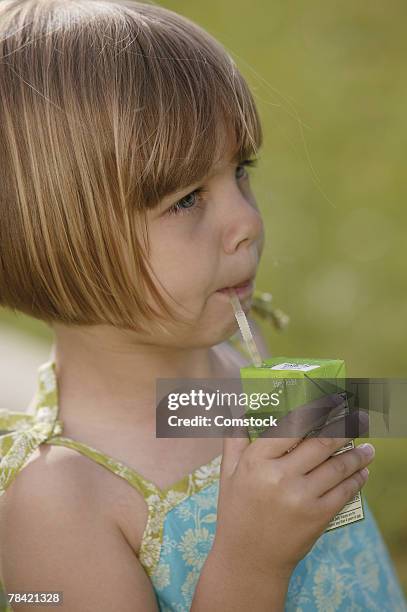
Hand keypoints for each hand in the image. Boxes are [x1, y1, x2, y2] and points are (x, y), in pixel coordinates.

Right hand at [213, 401, 372, 579]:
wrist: (248, 560)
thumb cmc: (236, 510)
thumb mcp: (228, 473)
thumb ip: (235, 437)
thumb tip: (237, 407)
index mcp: (257, 461)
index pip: (292, 426)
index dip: (316, 411)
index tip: (332, 402)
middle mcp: (280, 476)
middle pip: (320, 443)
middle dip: (344, 428)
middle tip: (359, 418)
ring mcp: (301, 498)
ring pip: (337, 467)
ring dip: (357, 454)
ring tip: (367, 447)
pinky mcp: (317, 518)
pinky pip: (343, 492)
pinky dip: (357, 479)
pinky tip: (362, 471)